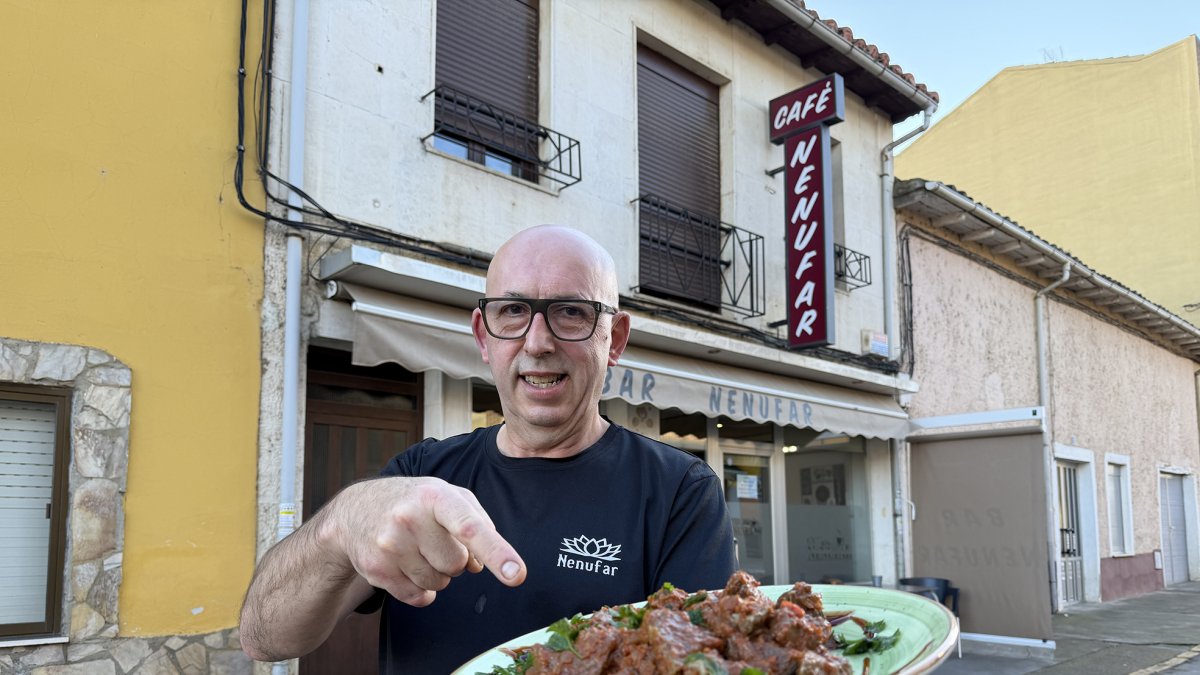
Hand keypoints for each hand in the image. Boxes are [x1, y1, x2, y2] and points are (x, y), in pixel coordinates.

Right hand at [320, 476, 526, 606]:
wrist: (356, 511)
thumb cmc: (414, 503)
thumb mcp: (448, 496)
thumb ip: (477, 523)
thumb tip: (482, 564)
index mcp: (435, 496)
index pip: (470, 527)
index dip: (496, 551)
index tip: (516, 574)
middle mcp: (410, 518)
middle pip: (456, 564)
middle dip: (453, 558)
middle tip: (434, 539)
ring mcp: (390, 545)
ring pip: (438, 583)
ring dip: (436, 573)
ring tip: (417, 549)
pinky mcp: (377, 570)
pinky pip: (418, 597)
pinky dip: (420, 589)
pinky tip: (406, 566)